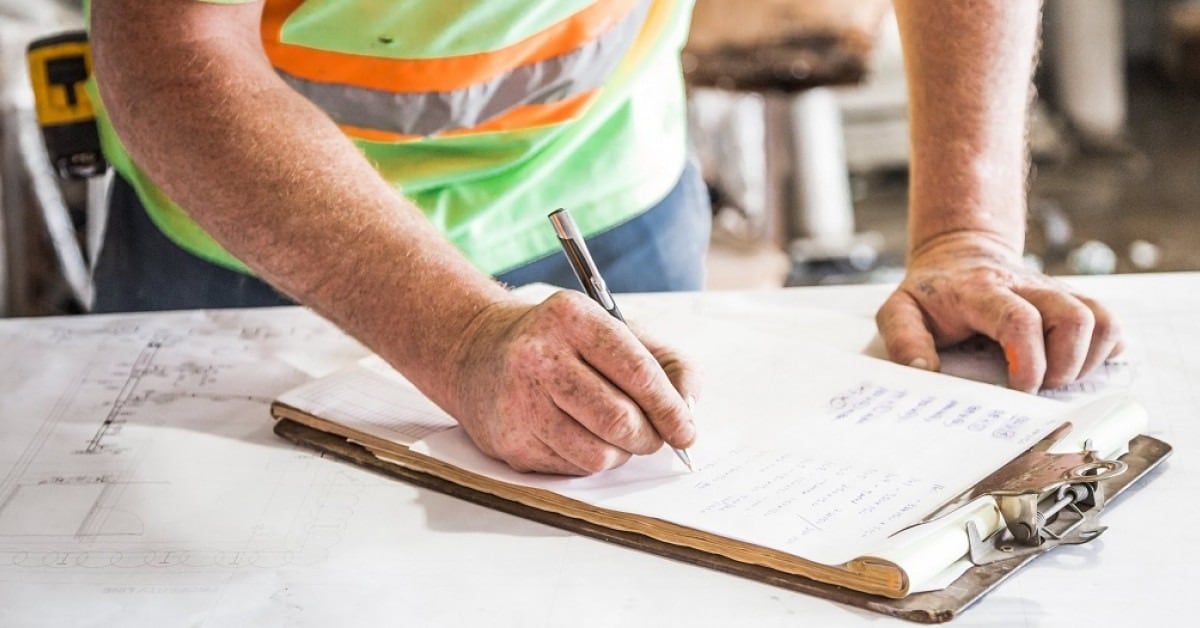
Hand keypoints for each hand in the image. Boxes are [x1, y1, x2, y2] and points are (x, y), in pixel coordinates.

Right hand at [443, 291, 698, 474]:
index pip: (637, 372)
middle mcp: (539, 355)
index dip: (670, 409)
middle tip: (654, 437)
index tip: (686, 430)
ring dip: (621, 453)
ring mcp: (519, 400)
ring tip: (615, 434)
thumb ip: (666, 363)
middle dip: (649, 437)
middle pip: (619, 420)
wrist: (478, 352)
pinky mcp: (509, 440)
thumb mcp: (615, 330)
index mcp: (572, 317)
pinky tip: (578, 435)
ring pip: (598, 454)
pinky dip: (589, 460)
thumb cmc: (562, 344)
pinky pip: (572, 469)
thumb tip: (689, 409)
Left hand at [876, 232, 1122, 391]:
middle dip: (1066, 365)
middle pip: (1074, 316)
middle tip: (1040, 388)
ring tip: (1058, 379)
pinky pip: (1110, 324)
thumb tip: (923, 372)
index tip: (1021, 389)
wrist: (959, 254)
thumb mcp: (899, 310)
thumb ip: (904, 339)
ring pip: (1102, 319)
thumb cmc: (932, 293)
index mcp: (982, 292)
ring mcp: (1055, 292)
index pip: (1019, 319)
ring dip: (1088, 360)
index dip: (1029, 360)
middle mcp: (1027, 287)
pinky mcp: (1073, 301)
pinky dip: (1104, 351)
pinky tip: (1075, 366)